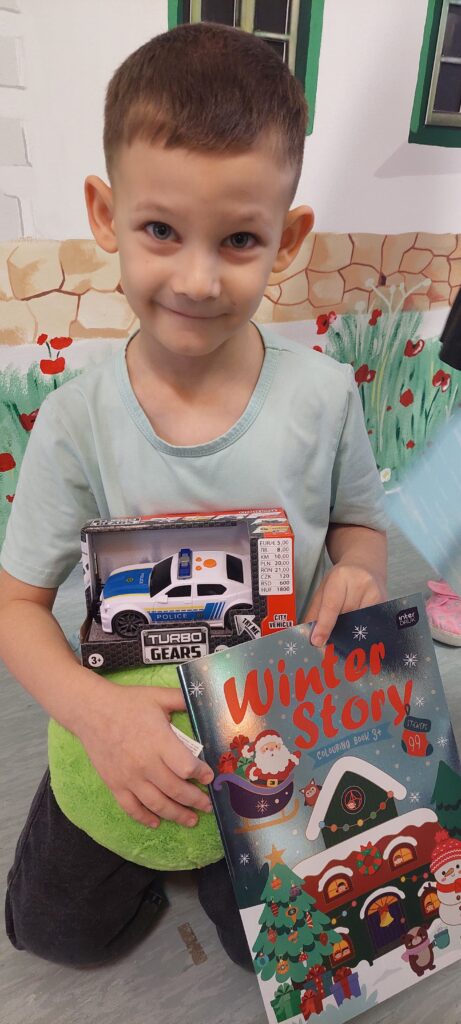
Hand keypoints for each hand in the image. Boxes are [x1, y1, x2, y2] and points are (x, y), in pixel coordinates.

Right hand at [76, 683, 213, 828]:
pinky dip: (145, 818)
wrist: (91, 711)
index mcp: (159, 741)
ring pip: (157, 804)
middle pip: (176, 790)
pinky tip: (157, 823)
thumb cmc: (127, 702)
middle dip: (196, 800)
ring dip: (177, 815)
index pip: (186, 767)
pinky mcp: (115, 785)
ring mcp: (129, 777)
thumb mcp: (158, 696)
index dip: (201, 774)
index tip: (210, 777)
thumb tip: (204, 700)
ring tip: (191, 820)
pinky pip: (132, 808)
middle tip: (207, 806)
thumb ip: (182, 699)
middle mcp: (145, 764)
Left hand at [304, 562, 386, 646]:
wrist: (366, 564)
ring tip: (343, 633)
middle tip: (329, 642)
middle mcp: (360, 583)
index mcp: (340, 577)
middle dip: (336, 630)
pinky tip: (357, 630)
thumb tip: (310, 636)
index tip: (317, 641)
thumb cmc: (341, 578)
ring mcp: (375, 593)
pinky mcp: (385, 602)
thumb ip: (315, 611)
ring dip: (349, 631)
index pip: (331, 605)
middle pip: (346, 616)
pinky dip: (361, 629)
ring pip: (359, 622)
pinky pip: (370, 623)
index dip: (324, 625)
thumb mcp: (324, 588)